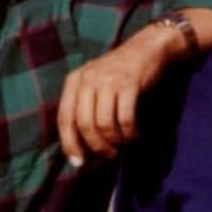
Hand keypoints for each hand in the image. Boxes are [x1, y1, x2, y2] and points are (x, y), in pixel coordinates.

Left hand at [58, 25, 177, 166]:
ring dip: (115, 141)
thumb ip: (86, 108)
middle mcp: (87, 79)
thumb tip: (83, 150)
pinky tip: (136, 135)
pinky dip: (130, 133)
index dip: (70, 143)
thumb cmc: (120, 73)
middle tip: (109, 156)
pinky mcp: (129, 84)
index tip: (79, 162)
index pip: (65, 118)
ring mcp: (108, 81)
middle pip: (85, 125)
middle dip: (97, 146)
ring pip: (105, 124)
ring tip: (124, 144)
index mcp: (74, 80)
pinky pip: (125, 119)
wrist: (147, 48)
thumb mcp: (95, 84)